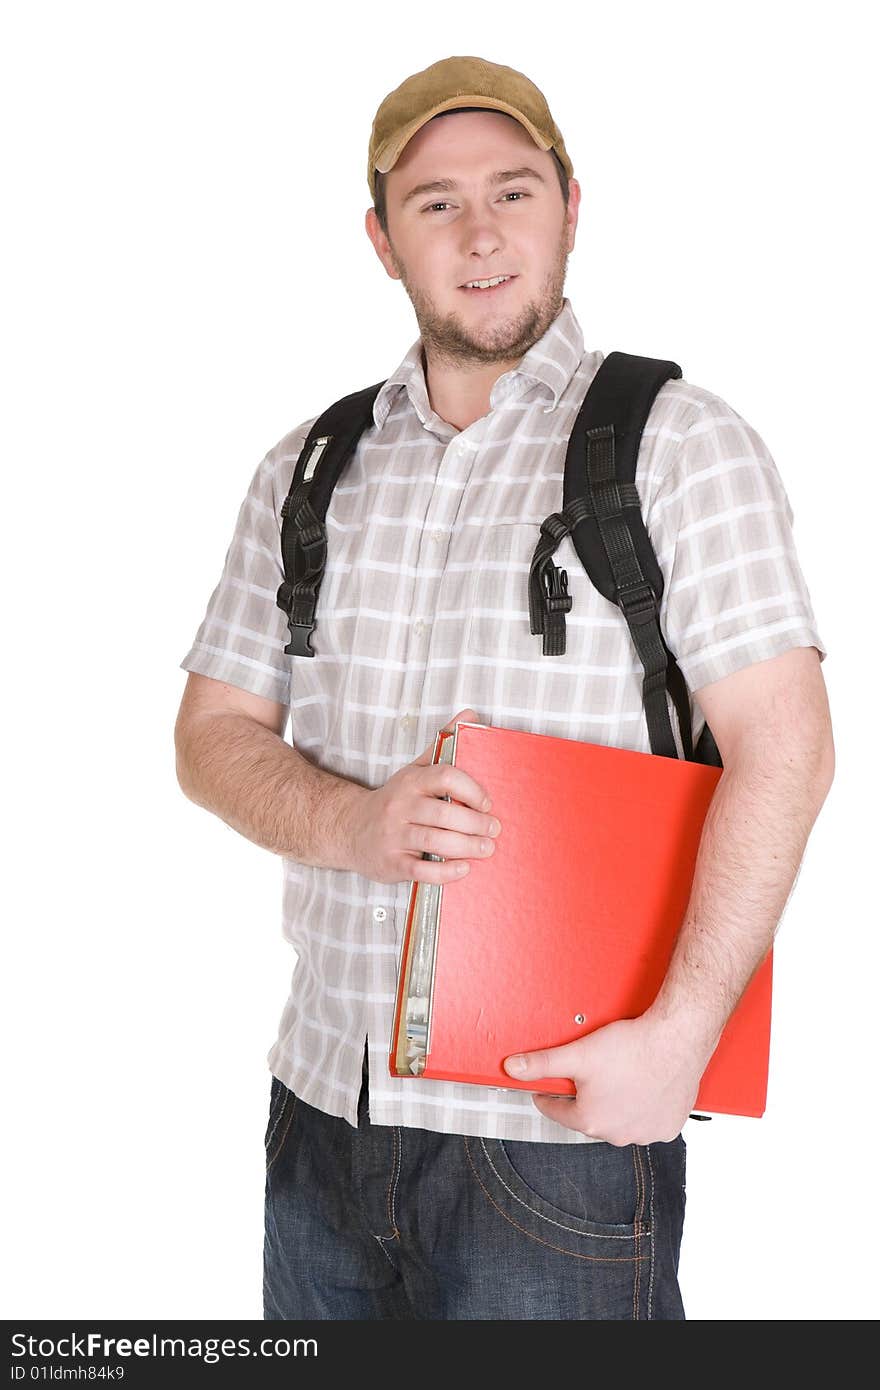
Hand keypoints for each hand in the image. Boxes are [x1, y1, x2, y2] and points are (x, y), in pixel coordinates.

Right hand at [346, 708, 501, 885]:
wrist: (349, 828)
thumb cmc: (394, 800)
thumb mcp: (414, 770)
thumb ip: (443, 745)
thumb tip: (471, 715)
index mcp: (410, 781)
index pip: (444, 776)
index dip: (471, 789)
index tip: (487, 802)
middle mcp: (400, 807)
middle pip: (443, 814)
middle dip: (475, 823)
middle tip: (494, 829)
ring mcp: (394, 836)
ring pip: (435, 842)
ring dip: (466, 847)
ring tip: (486, 849)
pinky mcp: (391, 863)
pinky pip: (421, 870)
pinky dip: (446, 872)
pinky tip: (463, 869)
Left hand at [502, 1015, 703, 1144]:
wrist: (676, 1039)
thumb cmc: (631, 1047)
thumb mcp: (578, 1054)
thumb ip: (542, 1064)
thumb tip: (512, 1068)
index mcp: (591, 1121)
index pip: (557, 1111)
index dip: (550, 1096)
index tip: (548, 1089)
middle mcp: (618, 1135)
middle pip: (590, 1117)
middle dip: (586, 1099)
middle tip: (591, 1075)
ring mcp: (646, 1133)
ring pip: (620, 1121)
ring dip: (616, 1107)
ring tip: (619, 1079)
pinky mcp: (668, 1127)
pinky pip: (648, 1122)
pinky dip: (643, 1109)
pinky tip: (642, 1089)